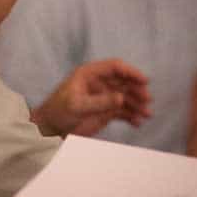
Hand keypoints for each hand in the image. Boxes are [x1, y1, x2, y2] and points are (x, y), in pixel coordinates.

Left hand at [31, 58, 150, 137]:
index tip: (144, 80)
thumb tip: (121, 98)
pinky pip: (123, 111)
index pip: (115, 67)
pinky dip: (131, 116)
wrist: (50, 129)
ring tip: (146, 114)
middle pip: (124, 82)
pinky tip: (138, 122)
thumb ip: (99, 102)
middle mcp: (99, 83)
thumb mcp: (77, 106)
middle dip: (137, 90)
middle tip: (147, 100)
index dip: (130, 72)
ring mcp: (103, 97)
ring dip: (137, 104)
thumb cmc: (58, 112)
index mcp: (90, 74)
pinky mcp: (105, 111)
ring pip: (126, 97)